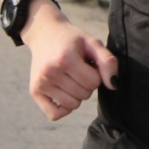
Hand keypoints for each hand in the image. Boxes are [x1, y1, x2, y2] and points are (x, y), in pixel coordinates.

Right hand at [21, 0, 117, 120]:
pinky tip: (65, 92)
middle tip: (80, 70)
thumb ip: (108, 62)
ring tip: (72, 77)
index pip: (94, 82)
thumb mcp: (93, 43)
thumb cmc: (73, 40)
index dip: (96, 74)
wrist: (45, 34)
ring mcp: (40, 83)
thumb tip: (114, 85)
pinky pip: (55, 114)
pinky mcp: (34, 92)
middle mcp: (50, 72)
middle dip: (87, 83)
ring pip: (72, 105)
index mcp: (65, 58)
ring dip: (77, 94)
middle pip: (84, 94)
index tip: (89, 64)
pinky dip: (64, 108)